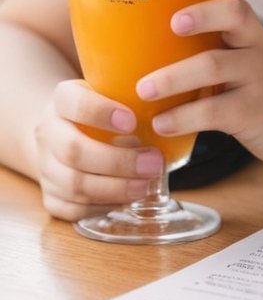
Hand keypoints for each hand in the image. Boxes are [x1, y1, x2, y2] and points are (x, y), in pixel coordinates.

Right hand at [34, 80, 164, 220]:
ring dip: (115, 189)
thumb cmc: (101, 108)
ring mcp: (45, 166)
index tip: (132, 122)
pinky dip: (102, 206)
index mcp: (62, 99)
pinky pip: (72, 209)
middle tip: (153, 164)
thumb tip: (180, 101)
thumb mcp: (111, 90)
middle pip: (75, 151)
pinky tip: (127, 200)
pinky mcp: (49, 195)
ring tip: (146, 186)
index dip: (101, 113)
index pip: (74, 103)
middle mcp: (48, 131)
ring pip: (73, 184)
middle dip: (118, 162)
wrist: (64, 130)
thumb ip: (133, 94)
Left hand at [136, 0, 262, 166]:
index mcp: (252, 31)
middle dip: (198, 15)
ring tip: (143, 89)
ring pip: (213, 65)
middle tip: (168, 25)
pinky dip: (183, 117)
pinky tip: (162, 123)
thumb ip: (224, 42)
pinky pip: (213, 110)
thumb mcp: (256, 57)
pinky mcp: (252, 112)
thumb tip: (164, 37)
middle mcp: (256, 47)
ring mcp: (257, 78)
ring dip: (172, 77)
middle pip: (233, 15)